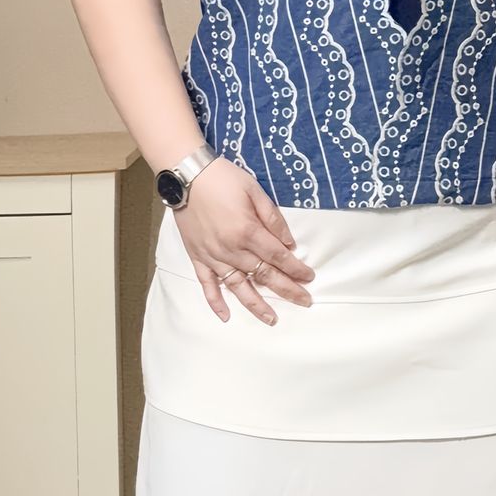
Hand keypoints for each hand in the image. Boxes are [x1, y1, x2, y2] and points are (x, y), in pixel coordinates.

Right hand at [172, 157, 315, 325]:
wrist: (186, 175)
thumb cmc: (223, 179)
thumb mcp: (254, 190)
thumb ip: (272, 218)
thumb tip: (289, 243)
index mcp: (247, 231)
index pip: (278, 256)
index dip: (296, 268)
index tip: (309, 278)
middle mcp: (231, 249)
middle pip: (263, 275)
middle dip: (287, 290)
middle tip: (305, 301)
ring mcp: (213, 256)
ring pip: (238, 287)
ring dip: (257, 305)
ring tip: (272, 319)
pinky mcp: (197, 258)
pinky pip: (207, 285)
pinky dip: (215, 302)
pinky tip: (226, 316)